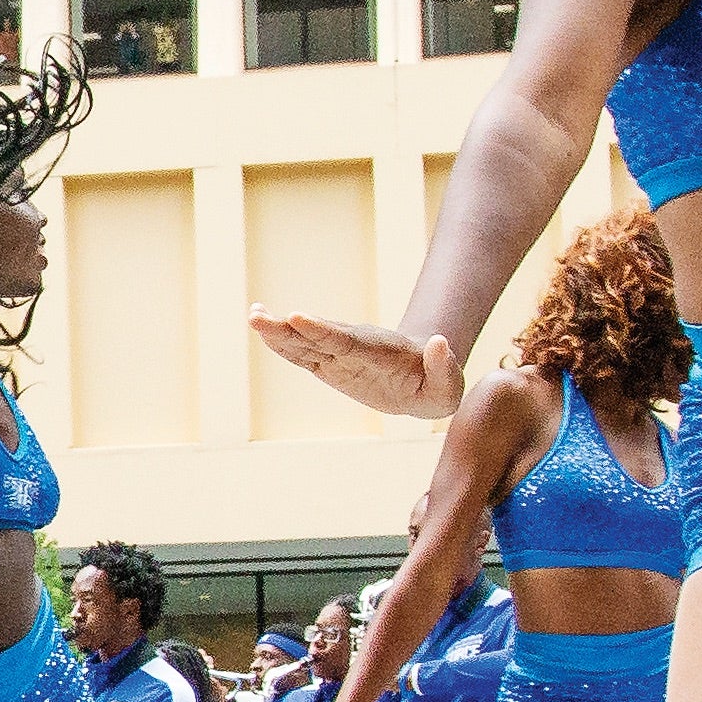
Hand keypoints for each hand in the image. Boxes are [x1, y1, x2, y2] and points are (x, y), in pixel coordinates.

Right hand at [246, 311, 463, 421]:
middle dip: (288, 328)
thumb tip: (439, 342)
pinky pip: (303, 355)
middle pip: (317, 336)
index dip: (322, 331)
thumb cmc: (438, 385)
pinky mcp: (329, 364)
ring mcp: (340, 355)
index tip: (297, 318)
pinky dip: (282, 346)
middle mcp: (354, 348)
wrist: (423, 379)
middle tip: (257, 315)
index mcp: (380, 352)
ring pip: (304, 343)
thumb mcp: (450, 384)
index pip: (347, 341)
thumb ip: (443, 365)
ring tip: (252, 317)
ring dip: (277, 332)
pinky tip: (263, 334)